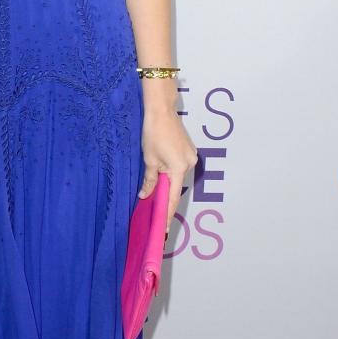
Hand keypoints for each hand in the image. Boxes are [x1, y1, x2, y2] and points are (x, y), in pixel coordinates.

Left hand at [138, 104, 197, 239]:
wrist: (162, 110)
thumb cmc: (153, 133)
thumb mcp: (149, 160)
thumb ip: (150, 180)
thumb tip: (145, 196)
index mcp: (180, 168)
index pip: (173, 197)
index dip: (168, 213)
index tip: (164, 228)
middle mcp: (190, 164)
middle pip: (176, 186)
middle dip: (166, 198)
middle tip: (156, 213)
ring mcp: (192, 156)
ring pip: (178, 176)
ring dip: (167, 184)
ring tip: (156, 194)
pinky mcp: (189, 150)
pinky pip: (180, 167)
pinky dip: (171, 173)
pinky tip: (162, 176)